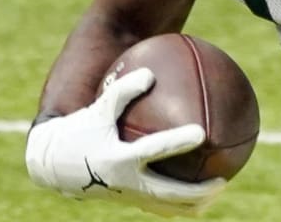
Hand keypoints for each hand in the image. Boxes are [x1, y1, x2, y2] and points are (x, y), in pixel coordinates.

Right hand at [25, 67, 225, 215]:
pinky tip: (199, 191)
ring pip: (168, 207)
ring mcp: (129, 196)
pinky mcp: (130, 201)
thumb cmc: (80, 131)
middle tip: (223, 179)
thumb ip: (122, 91)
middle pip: (169, 193)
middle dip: (198, 190)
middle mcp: (126, 182)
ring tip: (218, 191)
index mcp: (119, 158)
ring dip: (194, 203)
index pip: (154, 150)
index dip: (177, 141)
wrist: (56, 166)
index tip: (201, 132)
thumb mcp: (97, 109)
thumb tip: (150, 73)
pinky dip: (181, 202)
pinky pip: (161, 206)